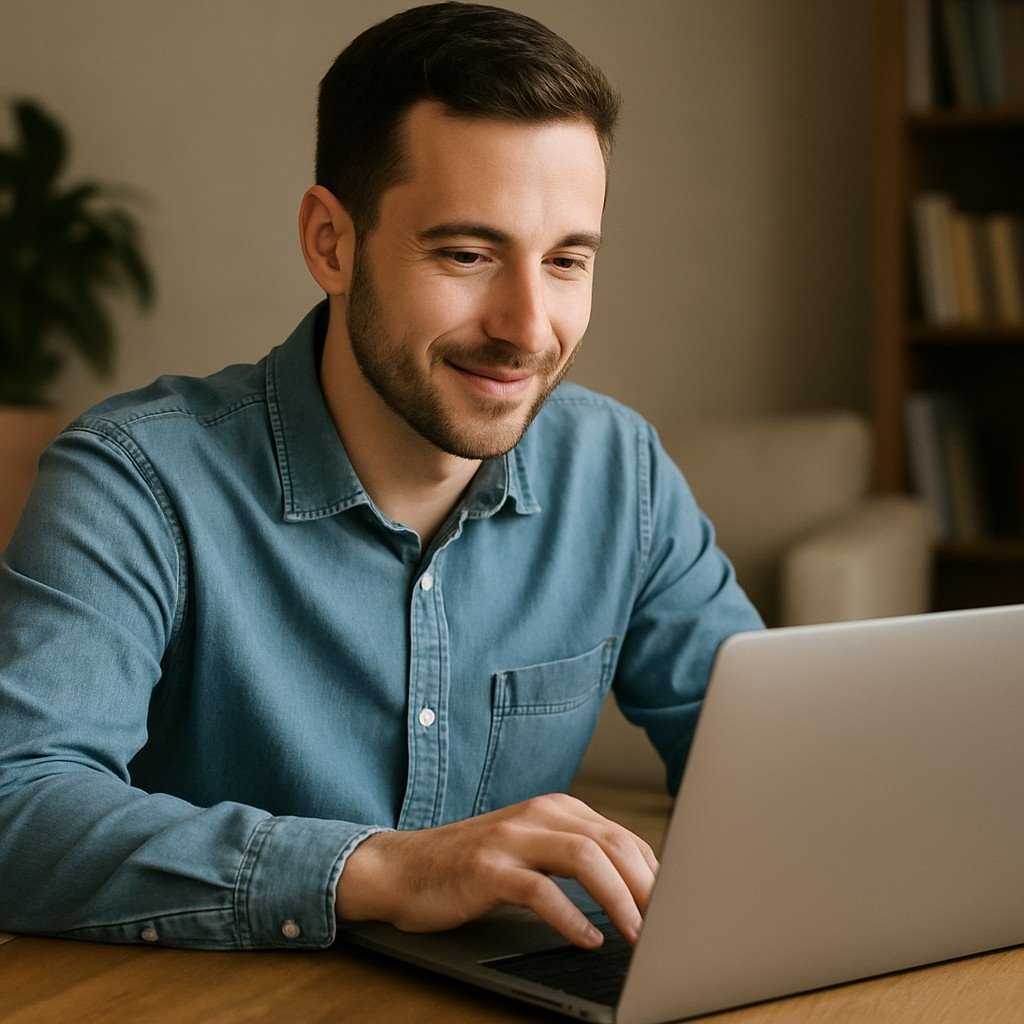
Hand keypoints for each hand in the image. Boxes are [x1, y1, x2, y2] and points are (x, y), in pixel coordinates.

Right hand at [335, 793, 658, 948]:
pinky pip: (539, 890)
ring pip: (583, 858)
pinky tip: (587, 939)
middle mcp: (538, 816)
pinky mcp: (487, 870)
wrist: (403, 867)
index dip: (655, 873)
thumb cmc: (472, 866)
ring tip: (638, 935)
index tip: (676, 908)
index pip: (622, 836)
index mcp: (555, 809)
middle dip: (648, 885)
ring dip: (619, 899)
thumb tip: (637, 889)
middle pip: (611, 842)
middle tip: (670, 926)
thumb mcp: (531, 850)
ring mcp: (511, 840)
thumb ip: (576, 857)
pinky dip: (570, 917)